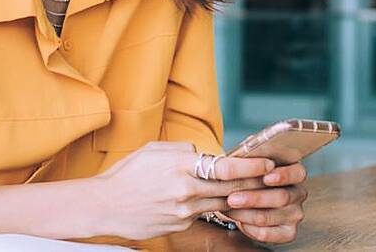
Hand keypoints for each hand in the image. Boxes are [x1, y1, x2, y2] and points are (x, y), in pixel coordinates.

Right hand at [88, 141, 274, 240]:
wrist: (104, 205)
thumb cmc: (127, 174)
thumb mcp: (154, 151)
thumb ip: (183, 151)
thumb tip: (204, 154)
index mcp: (181, 166)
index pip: (226, 167)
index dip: (251, 166)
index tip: (267, 163)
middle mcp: (186, 190)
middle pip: (231, 188)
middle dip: (254, 183)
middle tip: (272, 178)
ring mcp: (184, 211)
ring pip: (220, 202)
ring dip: (237, 197)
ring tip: (252, 190)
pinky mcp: (180, 225)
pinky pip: (202, 214)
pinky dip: (209, 206)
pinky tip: (211, 202)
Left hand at [221, 161, 307, 244]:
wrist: (240, 195)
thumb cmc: (247, 175)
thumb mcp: (249, 160)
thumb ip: (251, 157)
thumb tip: (245, 158)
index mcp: (294, 172)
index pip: (297, 173)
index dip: (283, 176)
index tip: (266, 178)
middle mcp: (298, 193)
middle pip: (282, 197)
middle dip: (255, 198)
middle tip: (233, 198)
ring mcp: (295, 213)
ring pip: (270, 216)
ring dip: (246, 214)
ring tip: (229, 208)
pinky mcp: (287, 232)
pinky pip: (267, 233)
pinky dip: (250, 228)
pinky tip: (239, 221)